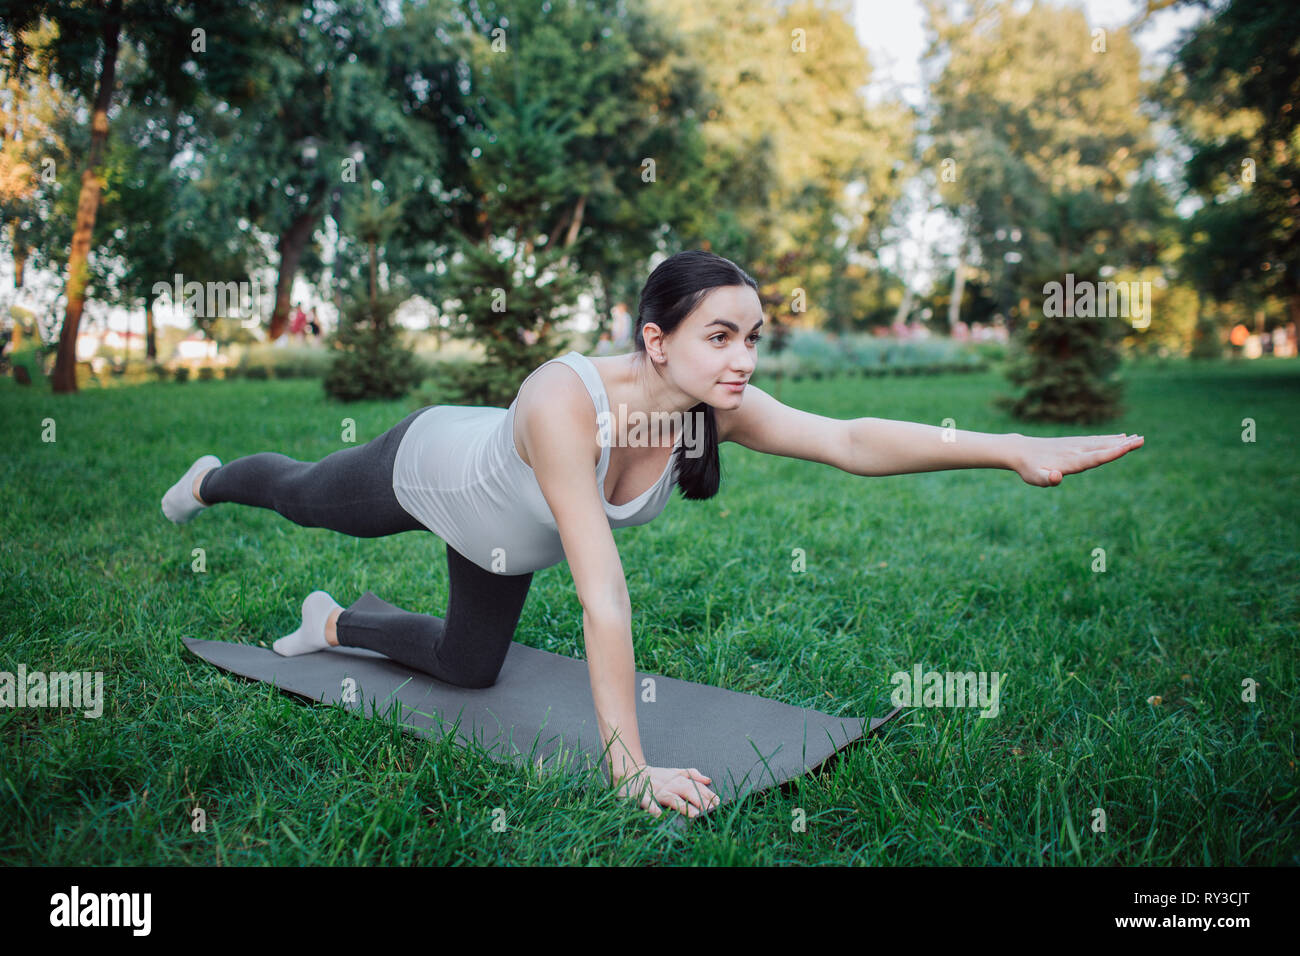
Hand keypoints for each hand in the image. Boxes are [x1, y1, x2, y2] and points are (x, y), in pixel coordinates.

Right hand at [614, 764, 719, 817]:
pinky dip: (653, 809)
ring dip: (683, 806)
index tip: (719, 803)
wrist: (630, 771)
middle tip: (711, 811)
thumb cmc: (655, 776)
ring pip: (671, 798)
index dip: (708, 794)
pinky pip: (648, 803)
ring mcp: (656, 790)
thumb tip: (708, 779)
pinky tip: (658, 816)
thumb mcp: (674, 772)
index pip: (696, 786)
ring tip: (694, 815)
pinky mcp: (642, 797)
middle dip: (701, 800)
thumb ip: (691, 774)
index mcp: (677, 778)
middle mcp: (669, 784)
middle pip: (688, 790)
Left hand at [1010, 432, 1143, 486]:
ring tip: (1137, 437)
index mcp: (1070, 461)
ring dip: (1119, 440)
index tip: (1128, 446)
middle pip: (1103, 447)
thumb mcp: (1034, 478)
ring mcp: (1076, 445)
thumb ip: (1046, 479)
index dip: (1112, 452)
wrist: (1020, 450)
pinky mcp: (1074, 443)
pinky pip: (1095, 440)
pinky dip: (1109, 438)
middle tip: (1141, 440)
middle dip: (1122, 444)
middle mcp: (1076, 450)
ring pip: (1101, 442)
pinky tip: (1120, 436)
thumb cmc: (1028, 468)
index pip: (1095, 457)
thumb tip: (1057, 477)